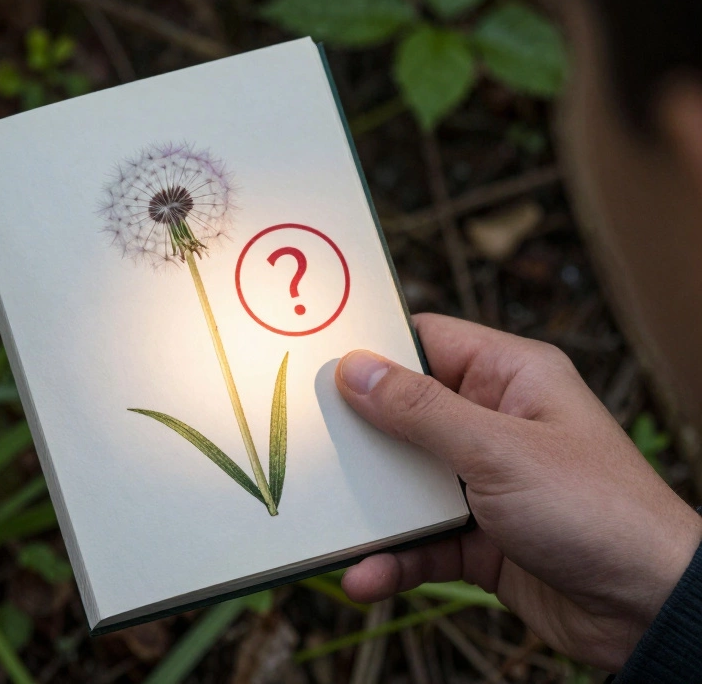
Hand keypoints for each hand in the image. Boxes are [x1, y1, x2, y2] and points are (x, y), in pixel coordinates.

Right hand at [335, 314, 701, 671]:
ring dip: (367, 511)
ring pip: (403, 485)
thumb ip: (420, 410)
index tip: (311, 359)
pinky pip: (418, 542)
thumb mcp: (498, 450)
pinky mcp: (478, 540)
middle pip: (402, 417)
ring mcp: (484, 484)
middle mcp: (494, 424)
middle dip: (357, 440)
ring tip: (326, 529)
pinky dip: (391, 559)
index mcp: (511, 378)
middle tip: (304, 446)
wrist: (649, 610)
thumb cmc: (597, 511)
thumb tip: (354, 368)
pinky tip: (365, 576)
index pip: (426, 342)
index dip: (371, 349)